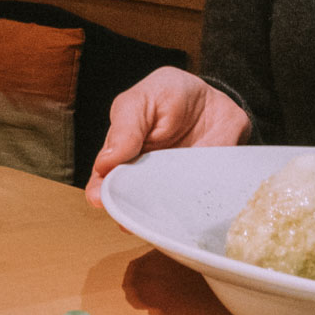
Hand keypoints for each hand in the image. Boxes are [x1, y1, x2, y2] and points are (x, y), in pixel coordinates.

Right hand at [85, 67, 251, 206]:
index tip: (98, 199)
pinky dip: (186, 215)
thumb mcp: (143, 99)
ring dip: (153, 217)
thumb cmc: (172, 95)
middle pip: (128, 202)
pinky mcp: (196, 193)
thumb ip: (125, 127)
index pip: (104, 180)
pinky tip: (182, 217)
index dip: (100, 191)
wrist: (216, 99)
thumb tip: (104, 163)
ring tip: (153, 218)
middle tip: (126, 215)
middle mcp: (141, 176)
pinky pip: (189, 210)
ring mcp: (169, 187)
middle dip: (126, 210)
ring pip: (156, 213)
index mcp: (121, 154)